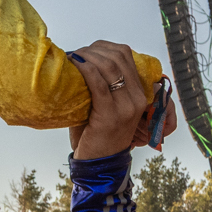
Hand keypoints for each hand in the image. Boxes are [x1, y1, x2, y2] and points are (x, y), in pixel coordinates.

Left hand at [65, 42, 149, 158]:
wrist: (99, 163)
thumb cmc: (97, 134)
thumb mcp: (108, 106)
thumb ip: (104, 85)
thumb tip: (82, 60)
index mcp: (140, 93)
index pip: (126, 55)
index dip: (104, 47)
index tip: (86, 50)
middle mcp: (137, 98)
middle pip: (118, 57)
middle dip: (94, 50)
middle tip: (75, 53)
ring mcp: (126, 106)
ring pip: (109, 67)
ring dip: (87, 56)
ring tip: (72, 58)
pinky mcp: (110, 114)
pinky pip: (98, 83)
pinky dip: (85, 69)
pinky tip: (74, 65)